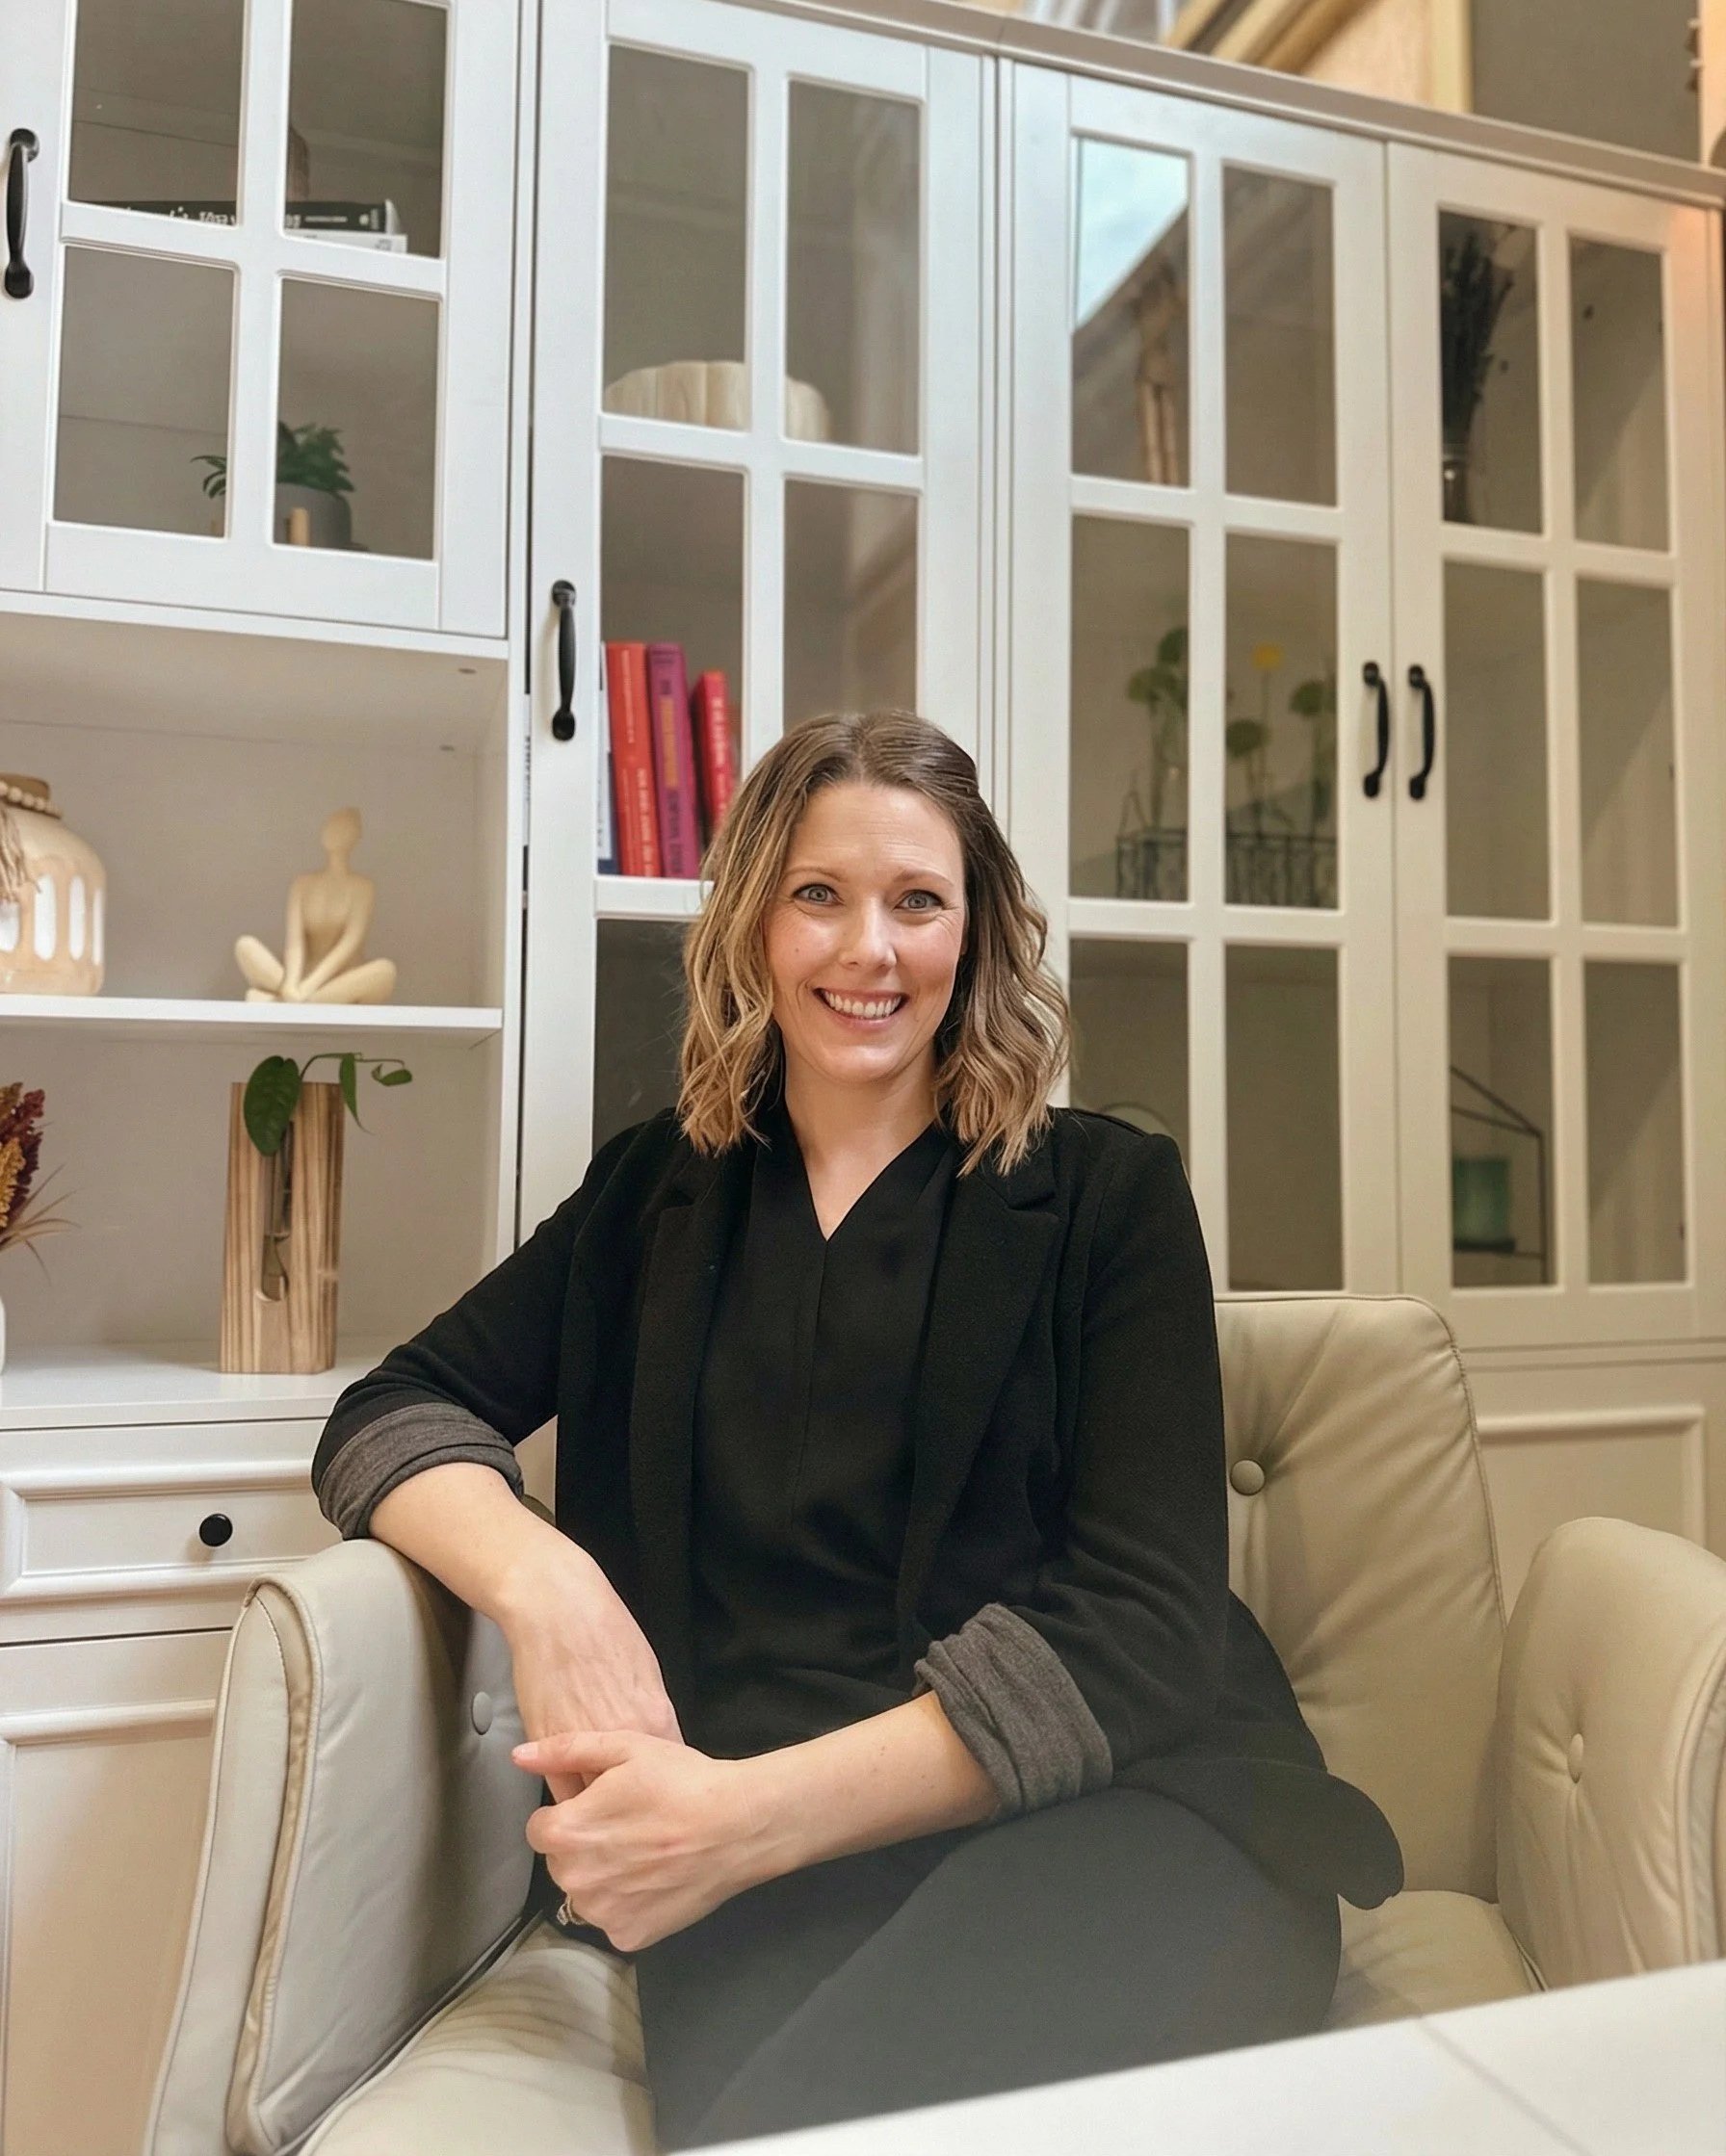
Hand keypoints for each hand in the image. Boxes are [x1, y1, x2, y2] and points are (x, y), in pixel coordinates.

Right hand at [501, 1555, 683, 1802]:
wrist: (556, 1610)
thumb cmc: (604, 1630)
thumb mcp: (647, 1672)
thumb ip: (652, 1715)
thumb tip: (659, 1744)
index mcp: (653, 1720)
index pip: (671, 1775)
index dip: (668, 1790)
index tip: (666, 1797)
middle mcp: (622, 1741)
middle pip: (637, 1796)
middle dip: (638, 1807)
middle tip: (637, 1812)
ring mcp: (582, 1749)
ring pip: (599, 1803)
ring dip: (603, 1811)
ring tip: (607, 1813)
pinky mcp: (547, 1751)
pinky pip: (566, 1794)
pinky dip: (573, 1800)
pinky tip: (578, 1801)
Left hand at [512, 1729, 761, 1951]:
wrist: (738, 1827)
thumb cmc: (681, 1781)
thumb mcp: (625, 1747)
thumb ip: (565, 1751)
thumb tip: (518, 1756)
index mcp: (567, 1832)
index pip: (539, 1829)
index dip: (568, 1814)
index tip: (600, 1807)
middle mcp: (575, 1880)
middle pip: (561, 1862)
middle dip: (582, 1846)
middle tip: (626, 1826)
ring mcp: (602, 1914)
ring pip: (585, 1893)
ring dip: (602, 1877)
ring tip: (643, 1853)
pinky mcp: (629, 1937)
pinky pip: (613, 1918)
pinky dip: (628, 1904)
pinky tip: (656, 1880)